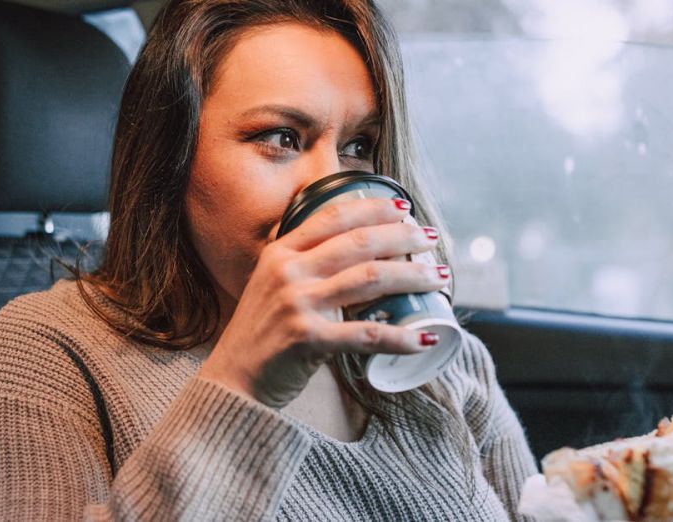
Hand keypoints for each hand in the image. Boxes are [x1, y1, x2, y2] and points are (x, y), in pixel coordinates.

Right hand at [197, 197, 447, 407]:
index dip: (375, 208)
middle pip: (360, 242)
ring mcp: (297, 304)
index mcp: (281, 252)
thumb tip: (360, 253)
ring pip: (370, 279)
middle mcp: (288, 271)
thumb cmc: (263, 333)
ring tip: (438, 278)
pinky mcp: (307, 339)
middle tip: (432, 240)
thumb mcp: (274, 285)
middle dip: (404, 237)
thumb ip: (305, 266)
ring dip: (412, 277)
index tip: (405, 208)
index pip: (335, 216)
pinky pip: (367, 334)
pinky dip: (402, 338)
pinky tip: (426, 338)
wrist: (233, 381)